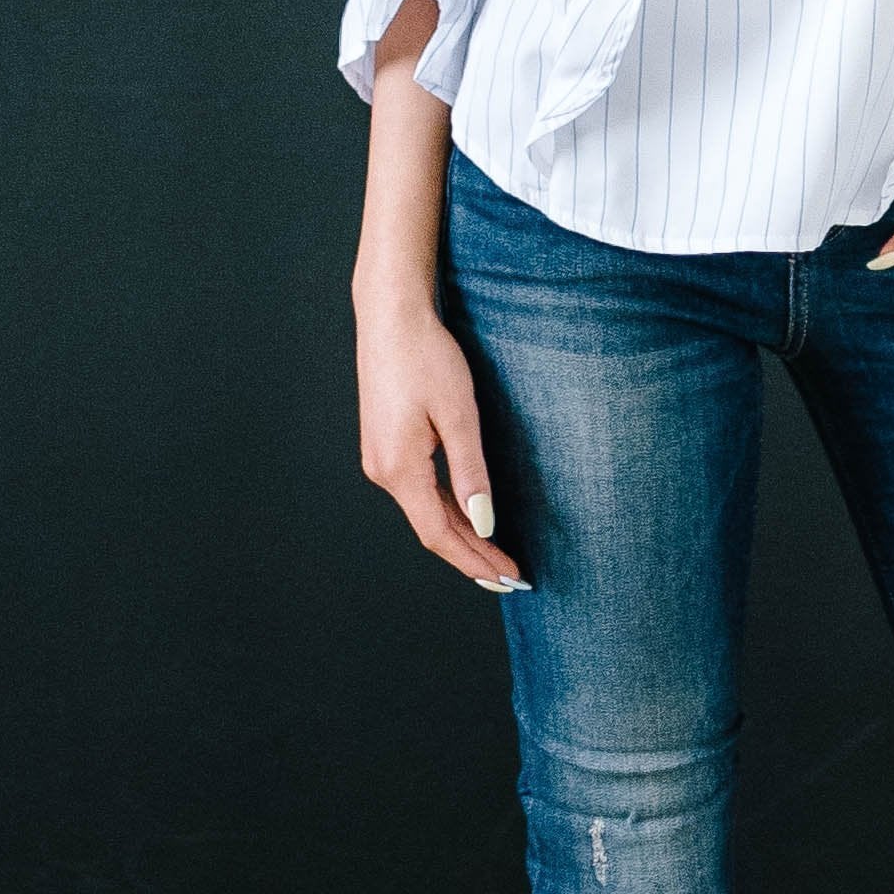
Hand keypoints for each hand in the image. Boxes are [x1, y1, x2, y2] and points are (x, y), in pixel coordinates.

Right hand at [355, 296, 527, 585]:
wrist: (390, 316)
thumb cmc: (425, 356)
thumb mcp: (458, 415)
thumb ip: (470, 474)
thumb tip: (484, 524)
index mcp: (398, 469)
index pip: (440, 535)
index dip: (476, 561)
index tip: (510, 577)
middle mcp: (383, 471)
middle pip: (432, 529)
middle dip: (473, 555)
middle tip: (512, 576)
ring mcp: (381, 459)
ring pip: (426, 511)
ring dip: (462, 535)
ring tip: (496, 555)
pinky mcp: (386, 445)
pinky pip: (420, 490)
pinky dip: (447, 510)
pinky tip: (468, 517)